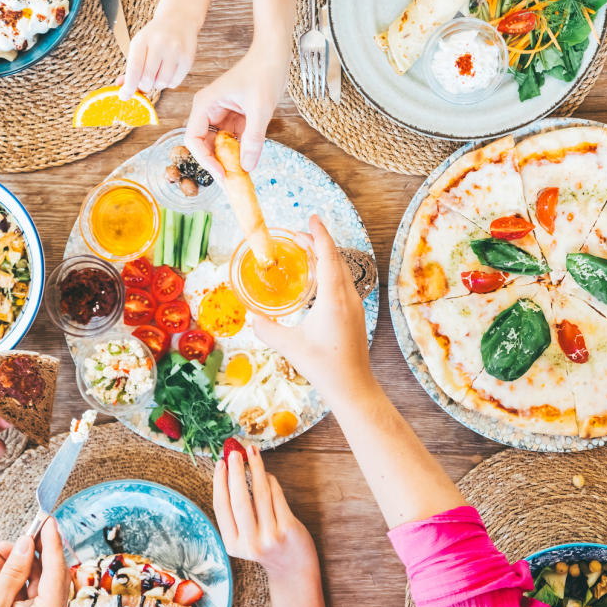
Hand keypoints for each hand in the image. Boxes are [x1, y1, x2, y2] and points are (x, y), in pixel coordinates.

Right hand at [0, 518, 66, 606]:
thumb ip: (13, 570)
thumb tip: (27, 543)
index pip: (56, 573)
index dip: (52, 544)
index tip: (48, 522)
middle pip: (50, 577)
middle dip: (34, 553)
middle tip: (23, 532)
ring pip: (36, 584)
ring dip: (20, 564)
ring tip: (0, 549)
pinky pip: (27, 595)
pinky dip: (15, 579)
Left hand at [118, 8, 199, 99]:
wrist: (179, 19)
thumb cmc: (155, 36)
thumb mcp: (139, 46)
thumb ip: (131, 68)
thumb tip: (121, 88)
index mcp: (142, 40)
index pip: (134, 68)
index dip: (129, 86)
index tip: (125, 96)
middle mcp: (159, 43)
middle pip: (147, 78)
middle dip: (144, 85)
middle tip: (145, 80)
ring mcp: (175, 50)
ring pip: (162, 83)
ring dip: (157, 84)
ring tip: (158, 73)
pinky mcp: (187, 58)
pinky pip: (174, 82)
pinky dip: (169, 83)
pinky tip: (168, 71)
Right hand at [184, 42, 287, 176]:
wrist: (276, 55)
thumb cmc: (263, 72)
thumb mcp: (260, 108)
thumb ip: (253, 139)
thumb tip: (247, 167)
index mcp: (205, 104)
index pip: (194, 139)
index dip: (205, 160)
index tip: (222, 175)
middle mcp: (209, 111)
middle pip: (206, 145)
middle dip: (218, 163)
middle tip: (233, 181)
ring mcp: (222, 115)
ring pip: (221, 145)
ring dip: (230, 159)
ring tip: (242, 175)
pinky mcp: (235, 117)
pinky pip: (234, 140)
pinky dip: (241, 151)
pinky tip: (249, 161)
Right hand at [213, 443, 317, 581]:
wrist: (293, 569)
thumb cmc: (266, 545)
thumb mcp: (245, 535)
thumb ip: (237, 511)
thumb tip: (231, 469)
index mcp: (233, 544)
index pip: (221, 507)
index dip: (219, 482)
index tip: (220, 463)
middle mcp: (250, 543)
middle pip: (240, 500)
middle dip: (236, 472)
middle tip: (234, 453)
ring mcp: (270, 536)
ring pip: (260, 494)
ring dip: (256, 469)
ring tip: (252, 453)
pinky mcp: (288, 529)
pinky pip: (277, 497)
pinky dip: (271, 481)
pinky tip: (267, 473)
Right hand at [253, 215, 373, 397]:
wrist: (353, 388)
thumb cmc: (325, 368)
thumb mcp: (290, 347)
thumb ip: (267, 329)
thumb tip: (251, 316)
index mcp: (334, 299)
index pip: (328, 257)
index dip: (319, 235)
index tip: (311, 218)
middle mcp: (348, 298)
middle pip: (336, 259)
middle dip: (319, 242)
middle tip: (298, 234)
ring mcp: (354, 306)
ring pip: (342, 270)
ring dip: (325, 256)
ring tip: (306, 251)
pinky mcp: (355, 315)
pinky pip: (343, 283)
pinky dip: (330, 271)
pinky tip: (316, 279)